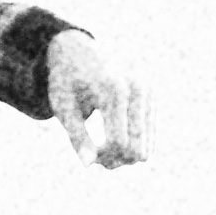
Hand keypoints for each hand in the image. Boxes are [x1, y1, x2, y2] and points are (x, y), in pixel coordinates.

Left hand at [45, 30, 150, 166]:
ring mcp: (148, 91)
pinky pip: (148, 136)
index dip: (102, 158)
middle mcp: (137, 89)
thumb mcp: (64, 107)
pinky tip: (112, 140)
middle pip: (136, 149)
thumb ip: (76, 136)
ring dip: (123, 157)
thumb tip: (88, 165)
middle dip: (114, 161)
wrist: (80, 49)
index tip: (86, 154)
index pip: (118, 143)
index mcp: (113, 89)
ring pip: (146, 147)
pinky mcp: (152, 96)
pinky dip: (131, 145)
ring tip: (100, 149)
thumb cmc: (67, 80)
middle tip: (93, 156)